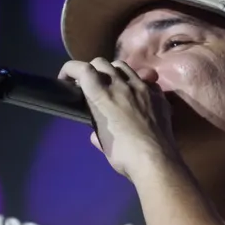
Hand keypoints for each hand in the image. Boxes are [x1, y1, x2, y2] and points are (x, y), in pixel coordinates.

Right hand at [58, 58, 176, 177]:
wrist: (156, 161)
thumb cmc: (123, 154)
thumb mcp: (103, 141)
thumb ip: (97, 130)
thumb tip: (96, 134)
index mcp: (102, 96)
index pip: (82, 69)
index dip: (70, 69)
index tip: (66, 79)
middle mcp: (121, 85)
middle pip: (101, 63)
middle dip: (91, 69)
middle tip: (89, 83)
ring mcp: (142, 87)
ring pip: (123, 66)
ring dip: (113, 72)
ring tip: (113, 84)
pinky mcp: (158, 95)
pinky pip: (145, 80)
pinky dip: (136, 84)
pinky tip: (137, 96)